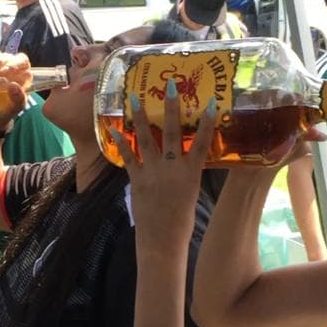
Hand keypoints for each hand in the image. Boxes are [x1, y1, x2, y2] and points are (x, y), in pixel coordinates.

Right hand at [0, 52, 32, 133]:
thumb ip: (18, 100)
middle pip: (7, 56)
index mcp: (20, 76)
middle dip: (0, 60)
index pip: (23, 62)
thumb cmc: (4, 112)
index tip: (6, 71)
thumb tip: (14, 85)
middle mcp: (8, 68)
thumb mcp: (13, 109)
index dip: (16, 63)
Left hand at [112, 85, 214, 253]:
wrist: (162, 241)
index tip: (211, 103)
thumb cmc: (181, 222)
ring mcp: (153, 173)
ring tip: (135, 98)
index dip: (207, 122)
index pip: (202, 142)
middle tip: (169, 85)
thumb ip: (187, 174)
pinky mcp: (137, 180)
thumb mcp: (191, 194)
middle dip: (171, 107)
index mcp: (191, 173)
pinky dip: (121, 142)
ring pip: (147, 139)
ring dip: (141, 117)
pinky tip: (115, 128)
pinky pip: (128, 157)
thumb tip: (184, 158)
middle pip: (173, 132)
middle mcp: (173, 168)